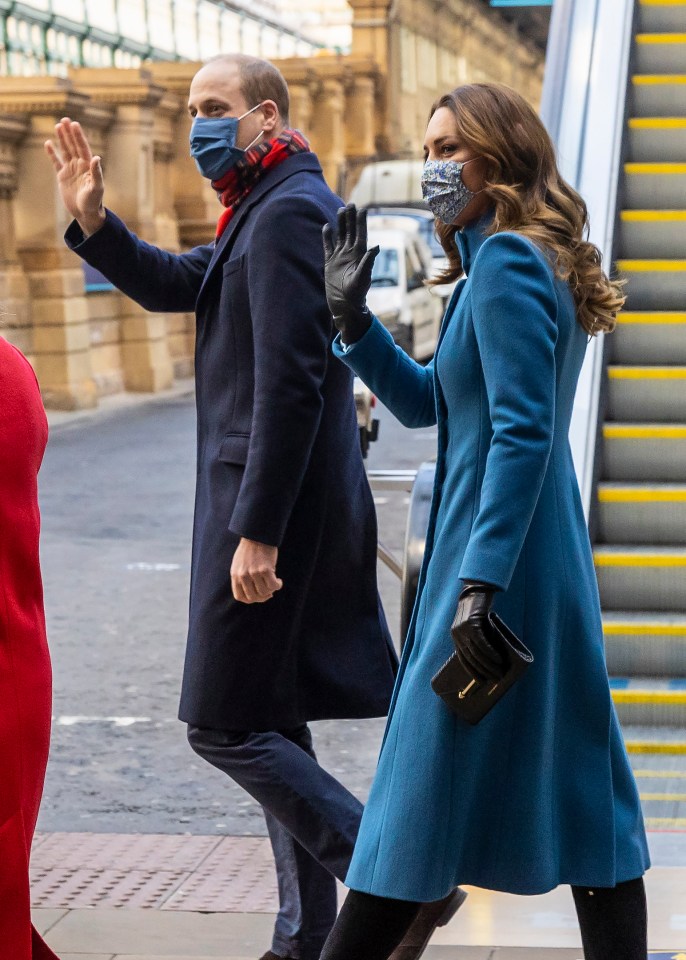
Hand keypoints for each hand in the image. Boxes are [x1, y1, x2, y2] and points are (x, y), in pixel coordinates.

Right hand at [44, 118, 105, 236]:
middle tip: (65, 120)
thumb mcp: (96, 188)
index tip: (74, 124)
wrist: (86, 213)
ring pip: (65, 151)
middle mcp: (80, 165)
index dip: (78, 136)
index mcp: (88, 167)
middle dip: (69, 133)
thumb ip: (96, 173)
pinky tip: (48, 143)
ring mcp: (71, 170)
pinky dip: (52, 153)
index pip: (83, 148)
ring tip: (58, 125)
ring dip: (62, 139)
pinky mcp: (62, 176)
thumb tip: (97, 157)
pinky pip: (56, 162)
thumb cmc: (94, 202)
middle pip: (73, 146)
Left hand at [231, 538, 282, 603]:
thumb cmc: (250, 549)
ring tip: (275, 583)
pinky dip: (277, 585)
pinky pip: (273, 585)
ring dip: (271, 590)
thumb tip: (254, 593)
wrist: (257, 534)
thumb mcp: (240, 564)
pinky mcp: (264, 569)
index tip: (258, 596)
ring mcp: (253, 573)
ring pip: (264, 592)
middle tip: (269, 592)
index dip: (251, 600)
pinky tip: (279, 581)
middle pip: (253, 597)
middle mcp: (243, 575)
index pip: (240, 596)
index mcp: (235, 575)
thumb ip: (242, 578)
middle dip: (263, 597)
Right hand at [322, 204, 378, 344]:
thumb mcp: (363, 278)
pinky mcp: (330, 263)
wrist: (344, 305)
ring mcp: (339, 258)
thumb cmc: (356, 294)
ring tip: (340, 210)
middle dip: (350, 218)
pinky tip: (327, 227)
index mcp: (359, 255)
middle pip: (350, 232)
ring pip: (340, 236)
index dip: (361, 222)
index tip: (362, 209)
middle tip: (351, 204)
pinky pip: (328, 247)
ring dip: (340, 224)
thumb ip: (368, 262)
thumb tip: (375, 246)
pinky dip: (327, 237)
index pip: (361, 234)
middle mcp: (350, 254)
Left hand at [450, 583, 506, 683]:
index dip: (473, 672)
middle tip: (496, 679)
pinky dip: (490, 653)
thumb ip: (482, 641)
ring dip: (489, 665)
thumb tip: (493, 660)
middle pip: (470, 658)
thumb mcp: (478, 628)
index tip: (483, 681)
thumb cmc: (480, 610)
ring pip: (476, 653)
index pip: (463, 659)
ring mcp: (462, 629)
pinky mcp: (471, 624)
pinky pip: (481, 643)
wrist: (477, 590)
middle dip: (484, 671)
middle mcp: (457, 634)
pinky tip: (499, 659)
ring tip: (500, 671)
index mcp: (456, 637)